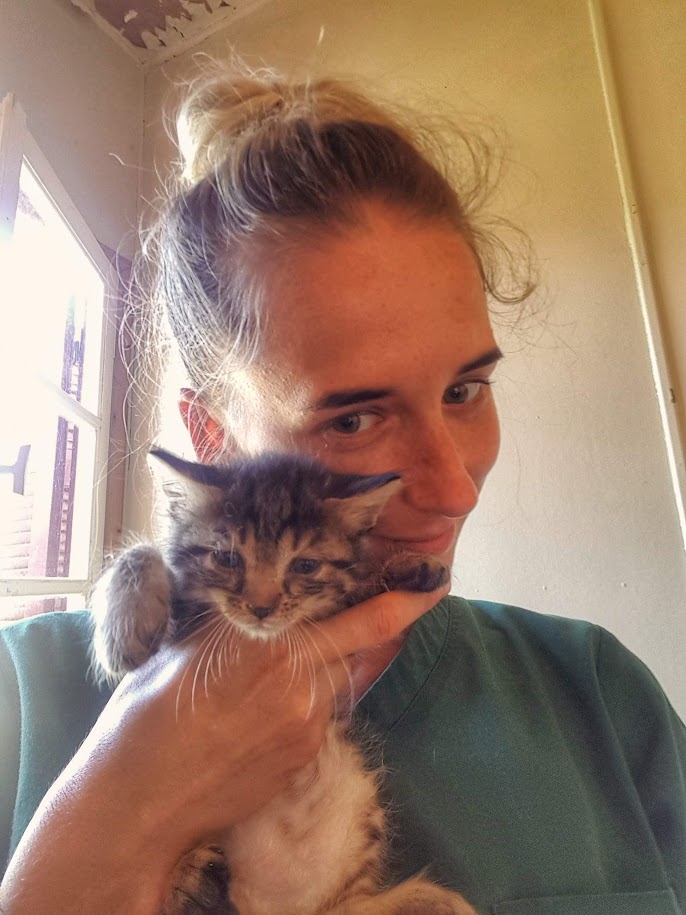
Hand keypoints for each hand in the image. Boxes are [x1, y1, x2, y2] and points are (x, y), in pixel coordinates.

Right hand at [0, 582, 447, 914]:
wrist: (139, 798)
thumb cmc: (148, 710)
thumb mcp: (186, 643)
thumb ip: (238, 619)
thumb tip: (268, 598)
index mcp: (268, 641)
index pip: (361, 619)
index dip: (404, 603)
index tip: (433, 585)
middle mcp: (299, 681)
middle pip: (364, 647)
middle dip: (380, 626)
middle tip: (393, 603)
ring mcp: (307, 724)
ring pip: (344, 681)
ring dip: (339, 663)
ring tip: (295, 661)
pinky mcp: (304, 758)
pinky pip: (325, 714)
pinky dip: (316, 698)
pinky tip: (275, 705)